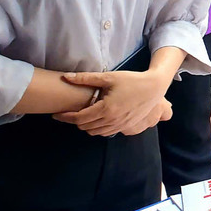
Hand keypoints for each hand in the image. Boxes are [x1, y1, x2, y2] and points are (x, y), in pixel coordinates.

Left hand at [56, 70, 173, 136]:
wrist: (154, 87)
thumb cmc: (132, 80)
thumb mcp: (109, 77)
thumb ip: (86, 78)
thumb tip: (66, 77)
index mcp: (106, 108)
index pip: (78, 118)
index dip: (65, 117)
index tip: (56, 114)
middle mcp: (112, 120)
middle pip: (85, 127)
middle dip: (75, 121)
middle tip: (71, 112)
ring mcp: (120, 125)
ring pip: (95, 132)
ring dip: (87, 125)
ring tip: (84, 115)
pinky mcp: (126, 127)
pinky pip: (106, 133)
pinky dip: (98, 128)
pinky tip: (99, 118)